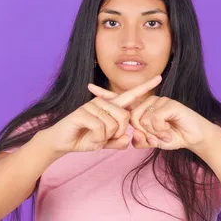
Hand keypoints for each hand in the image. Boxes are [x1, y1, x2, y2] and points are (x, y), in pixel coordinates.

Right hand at [43, 75, 162, 152]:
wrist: (61, 142)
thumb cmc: (83, 139)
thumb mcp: (104, 143)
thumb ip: (118, 142)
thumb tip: (127, 139)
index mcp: (110, 107)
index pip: (130, 96)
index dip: (145, 88)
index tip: (159, 77)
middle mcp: (102, 103)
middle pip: (125, 117)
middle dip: (118, 133)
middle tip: (105, 138)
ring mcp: (91, 105)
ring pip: (113, 125)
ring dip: (104, 138)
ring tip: (94, 137)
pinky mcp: (82, 112)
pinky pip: (100, 129)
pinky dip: (96, 139)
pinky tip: (88, 138)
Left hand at [87, 85, 217, 151]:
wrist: (196, 137)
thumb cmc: (175, 137)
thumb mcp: (155, 142)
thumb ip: (142, 140)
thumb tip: (133, 138)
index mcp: (143, 109)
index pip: (121, 101)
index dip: (105, 95)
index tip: (89, 88)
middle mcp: (150, 101)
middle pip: (131, 118)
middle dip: (144, 133)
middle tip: (158, 138)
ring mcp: (159, 100)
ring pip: (142, 120)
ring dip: (154, 133)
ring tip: (166, 135)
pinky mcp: (169, 103)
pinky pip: (154, 119)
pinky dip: (160, 130)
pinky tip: (169, 132)